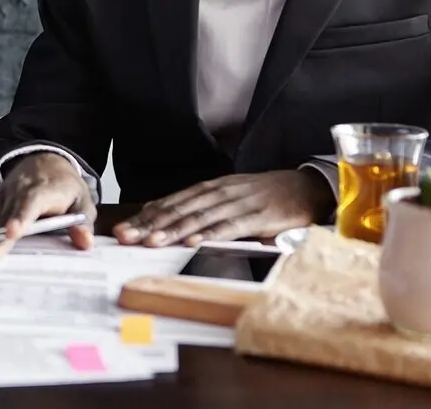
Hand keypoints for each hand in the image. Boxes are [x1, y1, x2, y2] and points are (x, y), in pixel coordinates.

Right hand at [0, 153, 95, 263]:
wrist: (46, 163)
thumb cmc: (65, 189)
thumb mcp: (82, 202)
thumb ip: (82, 222)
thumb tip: (85, 241)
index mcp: (41, 190)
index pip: (30, 203)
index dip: (20, 217)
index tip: (13, 232)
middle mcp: (17, 193)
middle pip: (4, 217)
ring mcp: (2, 197)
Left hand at [113, 170, 334, 246]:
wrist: (307, 186)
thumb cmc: (265, 196)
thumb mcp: (230, 199)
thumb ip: (204, 210)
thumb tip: (171, 223)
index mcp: (210, 189)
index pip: (172, 202)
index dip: (146, 216)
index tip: (123, 228)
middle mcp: (220, 192)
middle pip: (179, 209)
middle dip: (149, 224)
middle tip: (125, 236)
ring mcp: (239, 203)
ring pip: (199, 218)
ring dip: (173, 230)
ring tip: (151, 241)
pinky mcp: (258, 217)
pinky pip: (230, 227)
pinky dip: (210, 234)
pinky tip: (193, 242)